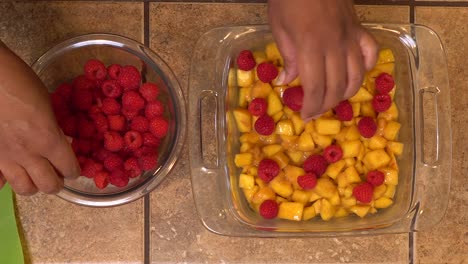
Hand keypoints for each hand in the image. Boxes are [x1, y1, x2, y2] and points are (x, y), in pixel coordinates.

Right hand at [0, 42, 79, 194]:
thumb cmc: (19, 81)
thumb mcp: (46, 104)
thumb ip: (53, 127)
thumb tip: (57, 140)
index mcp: (48, 139)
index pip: (69, 168)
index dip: (75, 170)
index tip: (74, 167)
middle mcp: (28, 154)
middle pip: (49, 186)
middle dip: (57, 181)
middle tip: (57, 173)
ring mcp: (5, 157)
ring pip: (24, 189)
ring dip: (34, 184)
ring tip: (35, 175)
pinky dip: (4, 181)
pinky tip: (9, 172)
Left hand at [268, 0, 377, 119]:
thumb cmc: (288, 0)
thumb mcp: (279, 29)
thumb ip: (288, 58)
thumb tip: (286, 81)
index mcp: (311, 47)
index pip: (316, 87)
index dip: (312, 107)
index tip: (306, 117)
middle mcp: (334, 45)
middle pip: (337, 86)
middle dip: (326, 105)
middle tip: (316, 111)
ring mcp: (350, 36)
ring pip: (357, 74)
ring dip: (346, 92)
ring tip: (334, 99)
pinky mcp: (359, 27)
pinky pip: (370, 52)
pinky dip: (367, 67)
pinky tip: (357, 74)